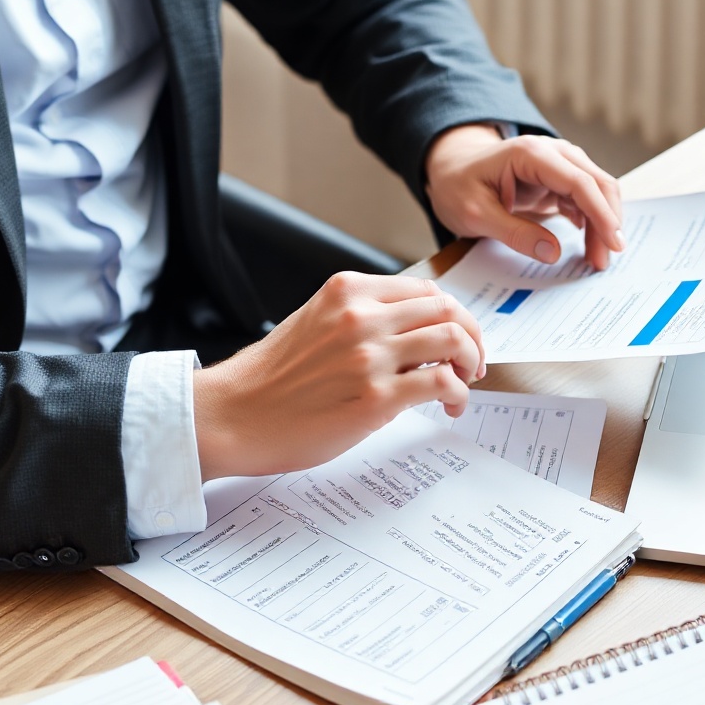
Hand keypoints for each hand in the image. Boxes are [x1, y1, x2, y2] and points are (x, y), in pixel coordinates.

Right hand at [192, 273, 486, 478]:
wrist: (232, 415)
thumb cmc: (269, 379)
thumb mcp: (315, 323)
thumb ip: (359, 318)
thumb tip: (409, 332)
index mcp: (347, 291)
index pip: (424, 289)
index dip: (451, 314)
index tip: (456, 335)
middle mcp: (362, 316)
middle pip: (447, 309)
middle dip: (470, 336)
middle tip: (473, 361)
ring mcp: (370, 355)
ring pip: (452, 340)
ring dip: (470, 363)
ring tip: (463, 384)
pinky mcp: (376, 397)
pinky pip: (442, 383)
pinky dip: (458, 394)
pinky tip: (449, 406)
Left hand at [424, 124, 625, 272]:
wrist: (449, 169)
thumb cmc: (458, 187)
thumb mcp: (475, 215)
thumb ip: (514, 233)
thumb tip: (553, 253)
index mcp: (530, 154)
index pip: (579, 182)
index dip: (601, 213)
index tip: (613, 244)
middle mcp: (551, 152)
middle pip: (597, 183)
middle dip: (607, 222)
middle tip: (604, 261)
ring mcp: (558, 163)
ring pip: (596, 191)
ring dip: (602, 224)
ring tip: (597, 259)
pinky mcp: (558, 179)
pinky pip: (585, 198)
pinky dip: (592, 221)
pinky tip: (589, 245)